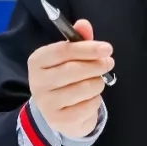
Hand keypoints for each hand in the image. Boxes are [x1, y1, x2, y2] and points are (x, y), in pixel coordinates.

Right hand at [27, 20, 113, 138]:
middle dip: (97, 65)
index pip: (63, 51)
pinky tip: (90, 98)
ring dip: (98, 83)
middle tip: (108, 63)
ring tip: (97, 81)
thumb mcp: (70, 56)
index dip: (87, 48)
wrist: (57, 111)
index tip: (107, 48)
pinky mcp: (59, 121)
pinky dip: (95, 101)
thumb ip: (78, 40)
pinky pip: (88, 106)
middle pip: (74, 70)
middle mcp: (37, 82)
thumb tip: (84, 24)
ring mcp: (47, 103)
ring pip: (84, 88)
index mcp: (37, 61)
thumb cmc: (65, 77)